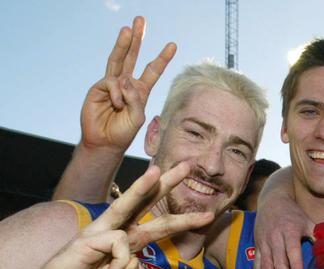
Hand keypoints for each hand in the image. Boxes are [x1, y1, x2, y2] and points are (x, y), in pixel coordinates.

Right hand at [32, 163, 212, 268]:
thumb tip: (135, 263)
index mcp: (131, 242)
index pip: (162, 225)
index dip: (185, 220)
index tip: (209, 214)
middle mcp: (120, 230)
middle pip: (148, 201)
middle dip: (168, 183)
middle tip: (188, 165)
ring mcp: (103, 231)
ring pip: (127, 204)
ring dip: (142, 187)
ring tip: (156, 172)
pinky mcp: (89, 237)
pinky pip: (117, 244)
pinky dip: (119, 262)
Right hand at [80, 16, 175, 153]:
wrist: (105, 142)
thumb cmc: (123, 132)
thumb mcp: (138, 117)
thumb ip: (135, 99)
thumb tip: (125, 80)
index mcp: (140, 91)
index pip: (152, 70)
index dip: (162, 58)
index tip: (173, 45)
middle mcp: (126, 83)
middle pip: (132, 56)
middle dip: (137, 39)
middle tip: (140, 20)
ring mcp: (112, 84)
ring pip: (118, 59)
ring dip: (123, 43)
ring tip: (127, 29)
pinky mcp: (99, 87)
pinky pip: (112, 82)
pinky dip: (117, 93)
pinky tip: (116, 104)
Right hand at [253, 189, 313, 268]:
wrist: (272, 201)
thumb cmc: (293, 214)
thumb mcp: (307, 221)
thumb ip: (317, 235)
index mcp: (290, 231)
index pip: (292, 251)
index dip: (294, 264)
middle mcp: (276, 238)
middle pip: (278, 262)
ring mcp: (265, 243)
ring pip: (265, 265)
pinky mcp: (258, 245)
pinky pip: (257, 262)